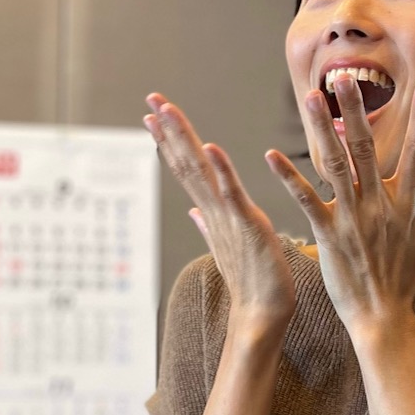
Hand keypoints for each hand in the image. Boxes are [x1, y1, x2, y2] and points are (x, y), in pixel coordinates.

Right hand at [143, 93, 296, 330]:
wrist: (263, 314)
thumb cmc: (253, 281)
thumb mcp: (228, 246)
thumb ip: (208, 225)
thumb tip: (193, 211)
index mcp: (213, 212)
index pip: (187, 169)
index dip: (170, 141)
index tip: (154, 115)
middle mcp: (214, 211)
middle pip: (186, 163)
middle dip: (169, 130)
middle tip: (151, 100)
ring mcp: (227, 217)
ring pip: (200, 172)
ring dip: (184, 140)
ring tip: (167, 112)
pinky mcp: (247, 224)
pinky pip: (231, 193)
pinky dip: (221, 170)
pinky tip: (211, 147)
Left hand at [264, 74, 414, 338]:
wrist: (383, 316)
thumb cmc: (408, 278)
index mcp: (406, 203)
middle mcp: (379, 204)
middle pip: (367, 147)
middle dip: (357, 109)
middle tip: (345, 76)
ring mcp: (352, 218)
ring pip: (336, 164)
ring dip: (322, 129)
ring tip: (312, 97)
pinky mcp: (327, 234)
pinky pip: (306, 200)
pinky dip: (288, 178)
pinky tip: (271, 156)